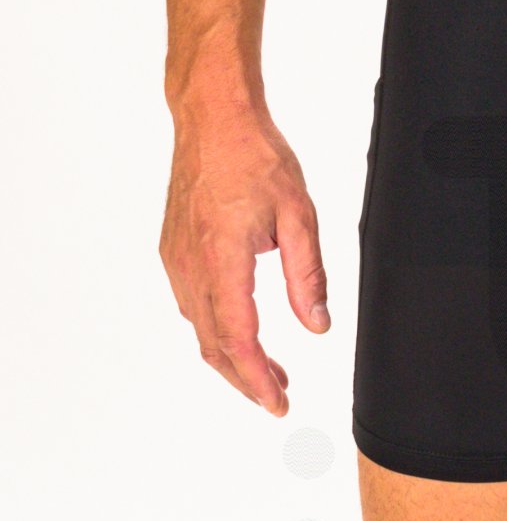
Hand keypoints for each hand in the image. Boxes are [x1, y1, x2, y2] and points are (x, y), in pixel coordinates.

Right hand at [159, 102, 327, 414]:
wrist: (212, 117)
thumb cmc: (254, 156)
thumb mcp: (299, 216)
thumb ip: (308, 277)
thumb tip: (317, 325)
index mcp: (222, 258)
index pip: (239, 339)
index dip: (258, 379)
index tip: (278, 403)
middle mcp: (191, 264)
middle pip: (214, 346)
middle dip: (247, 380)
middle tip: (278, 398)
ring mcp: (177, 259)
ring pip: (201, 329)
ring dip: (232, 358)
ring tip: (269, 371)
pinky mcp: (174, 251)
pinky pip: (193, 306)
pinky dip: (217, 331)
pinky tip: (242, 334)